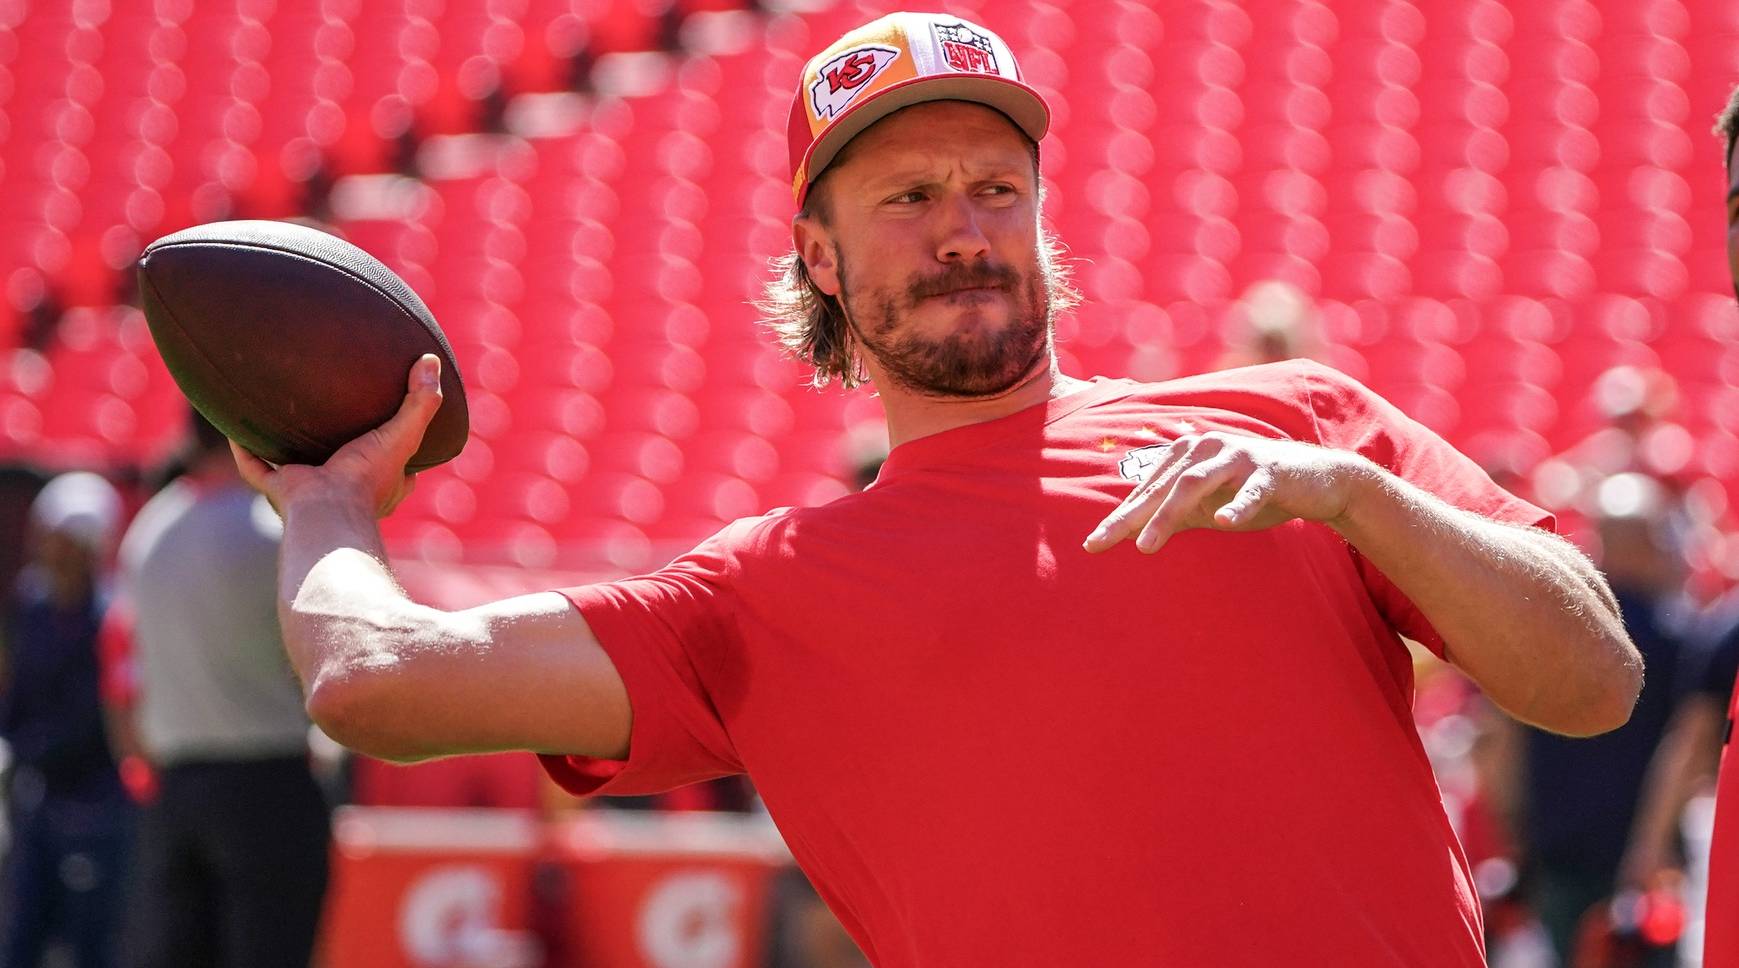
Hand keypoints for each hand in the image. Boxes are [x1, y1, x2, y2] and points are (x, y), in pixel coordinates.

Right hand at [232, 354, 442, 518]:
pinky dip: (246, 450)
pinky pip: (256, 468)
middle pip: (343, 463)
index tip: (393, 421)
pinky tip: (237, 427)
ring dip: (289, 447)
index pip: (396, 467)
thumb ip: (422, 401)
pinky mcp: (281, 491)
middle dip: (338, 444)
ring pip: (298, 466)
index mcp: (380, 485)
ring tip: (283, 417)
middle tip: (332, 413)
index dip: (396, 446)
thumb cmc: (368, 475)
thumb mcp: (405, 434)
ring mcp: (311, 490)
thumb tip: (431, 362)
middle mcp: (346, 491)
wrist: (328, 506)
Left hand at [1082, 432, 1371, 553]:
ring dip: (1168, 514)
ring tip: (1146, 545)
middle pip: (1161, 487)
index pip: (1147, 490)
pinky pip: (1251, 490)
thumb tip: (1133, 532)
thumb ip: (1175, 514)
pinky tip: (1224, 522)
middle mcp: (1205, 448)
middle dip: (1130, 517)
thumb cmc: (1254, 492)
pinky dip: (1237, 505)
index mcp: (1187, 454)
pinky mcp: (1269, 471)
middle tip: (1102, 544)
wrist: (1317, 480)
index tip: (1093, 545)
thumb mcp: (1209, 506)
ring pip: (1194, 484)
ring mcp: (1237, 456)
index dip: (1120, 517)